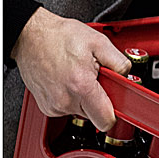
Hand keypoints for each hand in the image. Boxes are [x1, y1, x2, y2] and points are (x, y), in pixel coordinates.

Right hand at [10, 7, 131, 131]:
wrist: (31, 37)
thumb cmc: (60, 37)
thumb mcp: (98, 42)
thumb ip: (119, 62)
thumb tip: (127, 77)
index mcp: (81, 86)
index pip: (106, 121)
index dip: (116, 112)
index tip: (117, 101)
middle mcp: (65, 101)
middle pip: (94, 115)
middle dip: (100, 98)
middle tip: (95, 77)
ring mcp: (54, 106)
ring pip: (81, 112)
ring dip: (85, 97)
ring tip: (78, 74)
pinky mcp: (46, 107)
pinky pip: (67, 108)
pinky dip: (71, 96)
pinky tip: (67, 79)